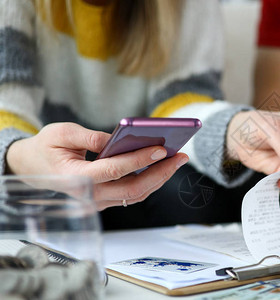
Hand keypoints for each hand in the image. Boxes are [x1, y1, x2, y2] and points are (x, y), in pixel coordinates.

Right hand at [6, 122, 188, 209]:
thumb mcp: (62, 132)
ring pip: (135, 195)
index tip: (162, 149)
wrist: (30, 167)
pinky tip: (161, 167)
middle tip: (181, 156)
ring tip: (177, 160)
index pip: (114, 170)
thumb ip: (90, 136)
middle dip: (161, 173)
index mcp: (76, 178)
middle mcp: (88, 196)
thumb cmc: (45, 148)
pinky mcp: (102, 201)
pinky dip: (148, 181)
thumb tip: (120, 138)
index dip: (140, 160)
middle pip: (133, 189)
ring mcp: (96, 202)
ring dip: (159, 178)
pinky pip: (130, 194)